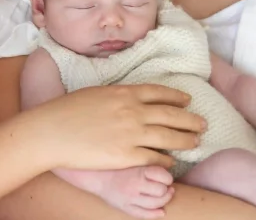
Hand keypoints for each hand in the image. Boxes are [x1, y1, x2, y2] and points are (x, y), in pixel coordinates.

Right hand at [27, 84, 205, 171]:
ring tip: (196, 142)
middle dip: (190, 120)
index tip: (187, 100)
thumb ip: (116, 96)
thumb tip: (127, 97)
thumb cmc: (67, 110)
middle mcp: (133, 111)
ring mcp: (131, 134)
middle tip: (203, 123)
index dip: (177, 97)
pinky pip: (154, 158)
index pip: (159, 93)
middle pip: (171, 115)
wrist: (53, 130)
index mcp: (125, 93)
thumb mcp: (96, 93)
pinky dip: (165, 160)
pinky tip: (171, 162)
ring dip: (185, 140)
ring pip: (168, 137)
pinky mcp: (126, 156)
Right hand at [96, 166, 174, 218]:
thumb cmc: (117, 166)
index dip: (168, 178)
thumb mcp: (134, 159)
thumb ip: (149, 163)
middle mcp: (135, 185)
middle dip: (166, 190)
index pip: (164, 177)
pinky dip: (155, 214)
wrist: (97, 175)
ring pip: (155, 204)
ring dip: (164, 201)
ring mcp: (130, 198)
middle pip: (161, 191)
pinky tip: (161, 212)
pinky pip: (143, 214)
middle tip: (166, 187)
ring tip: (164, 196)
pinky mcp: (125, 207)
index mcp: (139, 170)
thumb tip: (170, 166)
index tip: (167, 178)